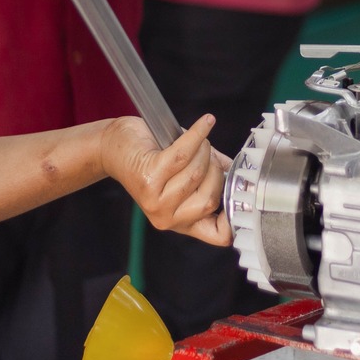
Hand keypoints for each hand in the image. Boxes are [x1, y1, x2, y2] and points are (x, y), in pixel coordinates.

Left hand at [102, 114, 230, 244]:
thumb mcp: (187, 174)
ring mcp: (156, 200)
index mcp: (181, 222)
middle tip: (205, 152)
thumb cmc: (153, 158)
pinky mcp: (149, 176)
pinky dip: (197, 134)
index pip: (218, 236)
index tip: (243, 196)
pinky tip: (205, 123)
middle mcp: (167, 218)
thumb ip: (214, 176)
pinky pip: (184, 154)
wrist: (116, 147)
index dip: (236, 220)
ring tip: (195, 140)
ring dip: (202, 149)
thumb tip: (242, 173)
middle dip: (214, 168)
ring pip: (198, 173)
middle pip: (211, 196)